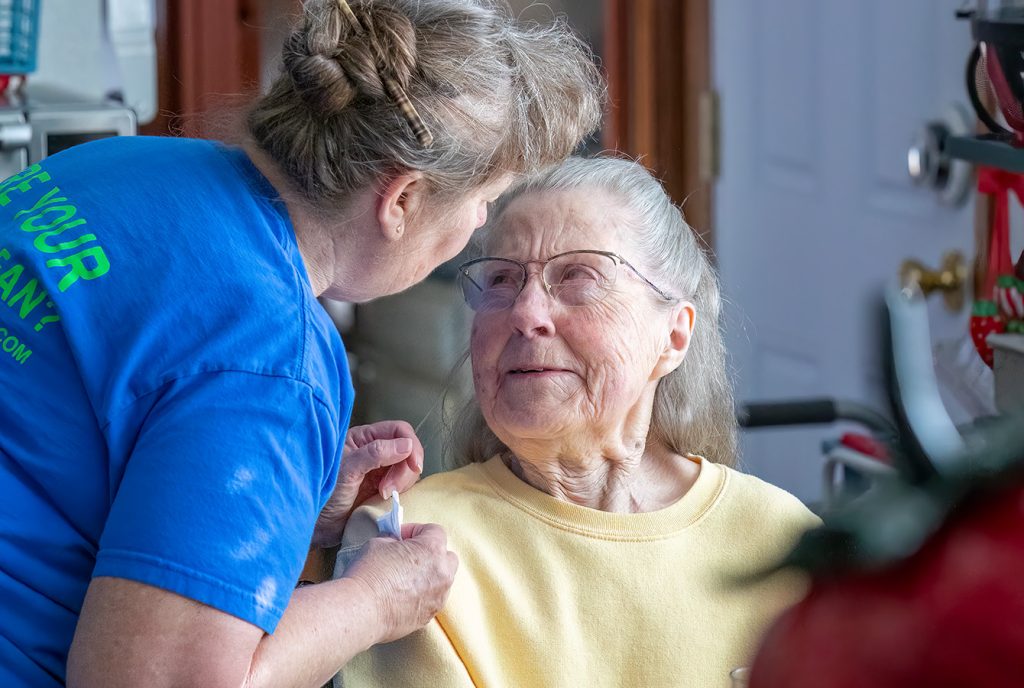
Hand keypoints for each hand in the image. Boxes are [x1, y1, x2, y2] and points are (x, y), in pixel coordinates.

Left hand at [311, 421, 424, 548]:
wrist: (315, 526)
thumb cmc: (323, 494)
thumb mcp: (347, 470)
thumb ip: (375, 454)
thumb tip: (407, 445)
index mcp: (363, 438)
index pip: (399, 430)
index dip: (411, 445)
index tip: (414, 466)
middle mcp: (374, 451)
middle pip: (407, 450)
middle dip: (404, 469)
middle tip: (387, 488)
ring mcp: (379, 471)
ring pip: (407, 469)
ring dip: (402, 483)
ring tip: (383, 495)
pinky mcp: (382, 490)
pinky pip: (403, 486)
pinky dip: (401, 492)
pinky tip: (385, 500)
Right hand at [343, 523, 458, 643]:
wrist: (362, 610)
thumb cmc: (370, 573)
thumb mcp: (378, 543)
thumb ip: (393, 540)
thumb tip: (395, 542)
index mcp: (432, 550)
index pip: (435, 531)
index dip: (417, 530)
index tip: (401, 536)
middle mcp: (442, 573)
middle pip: (447, 556)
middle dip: (431, 553)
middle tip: (408, 555)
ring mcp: (438, 597)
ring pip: (442, 581)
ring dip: (429, 576)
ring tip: (405, 579)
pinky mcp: (429, 616)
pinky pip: (432, 600)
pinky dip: (422, 596)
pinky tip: (401, 597)